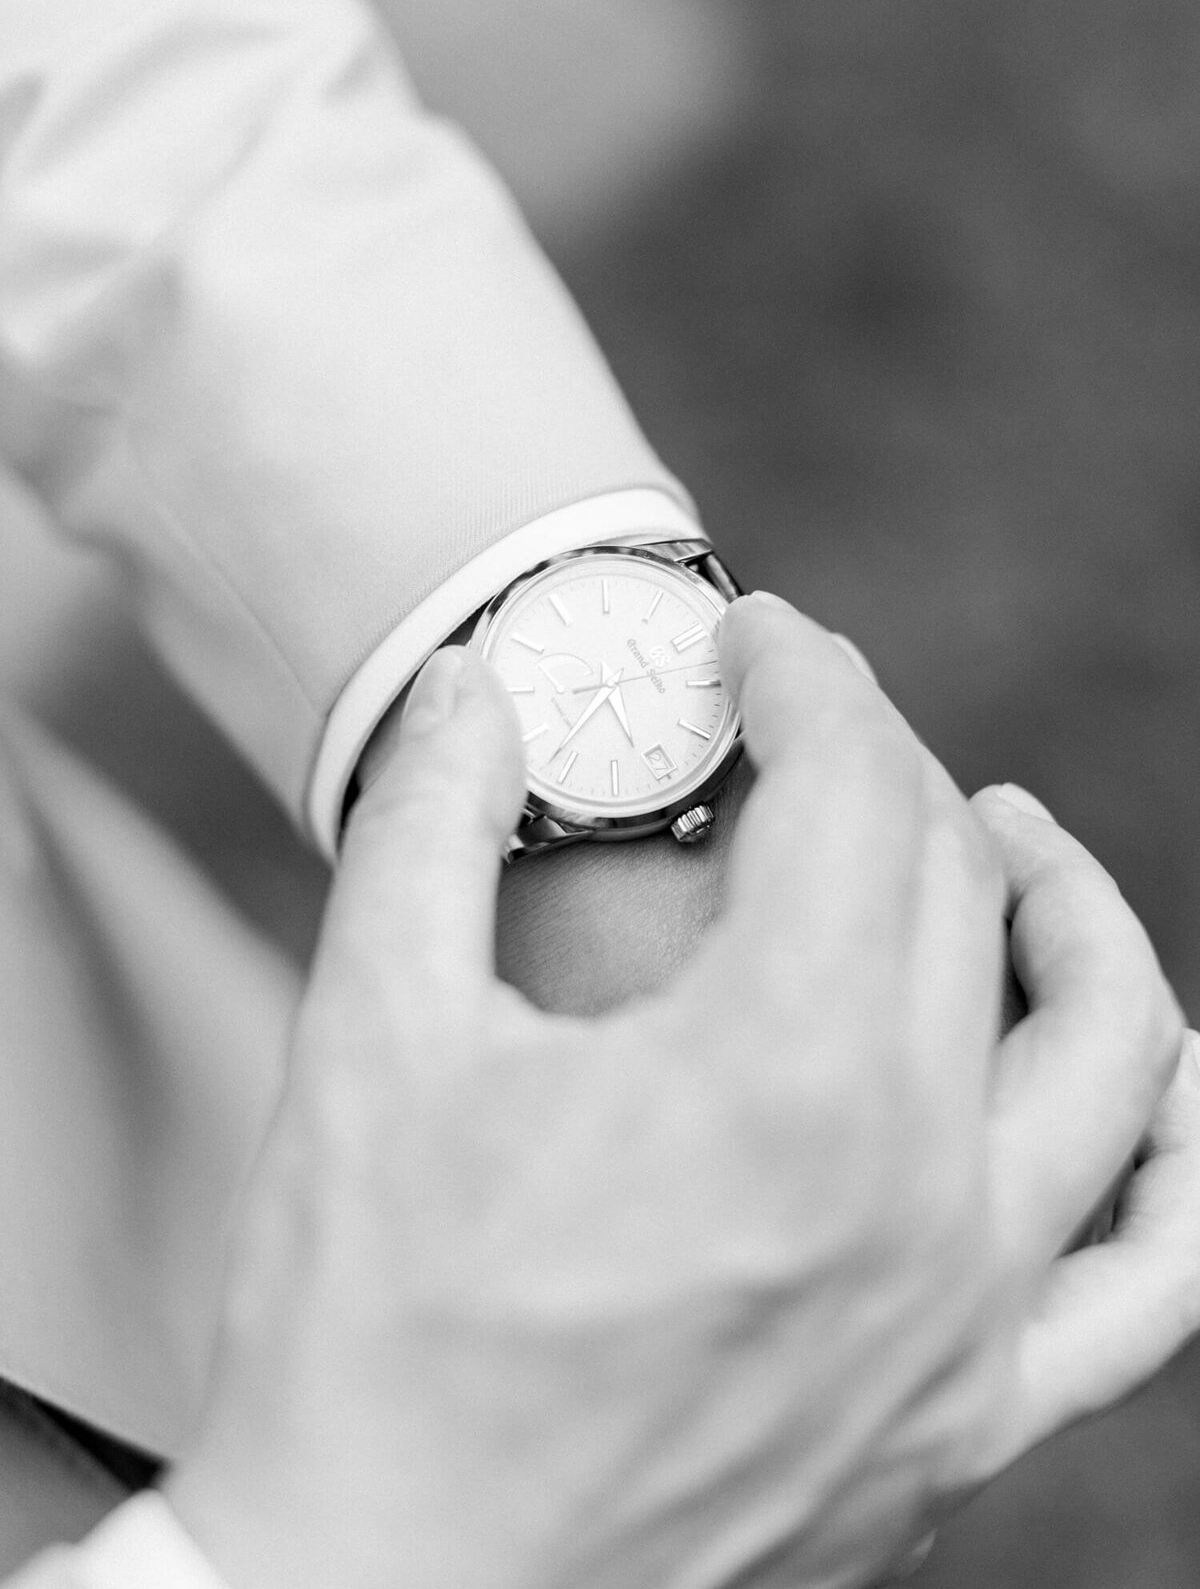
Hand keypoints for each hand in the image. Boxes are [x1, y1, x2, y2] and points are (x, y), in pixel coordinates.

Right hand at [162, 598, 1189, 1588]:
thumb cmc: (360, 1325)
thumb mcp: (368, 1040)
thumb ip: (434, 829)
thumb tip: (480, 685)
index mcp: (776, 1077)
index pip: (855, 797)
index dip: (807, 681)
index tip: (757, 642)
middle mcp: (915, 1192)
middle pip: (957, 892)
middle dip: (884, 765)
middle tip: (804, 728)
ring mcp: (966, 1321)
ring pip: (1109, 1050)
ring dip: (1066, 910)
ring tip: (1007, 837)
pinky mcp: (965, 1420)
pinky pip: (1154, 1275)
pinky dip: (1178, 1153)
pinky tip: (1154, 1080)